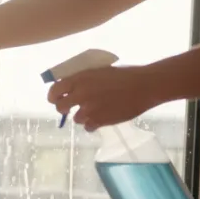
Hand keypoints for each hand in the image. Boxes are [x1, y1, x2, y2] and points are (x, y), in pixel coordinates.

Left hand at [46, 65, 163, 131]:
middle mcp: (81, 94)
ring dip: (83, 116)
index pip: (55, 90)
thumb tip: (70, 87)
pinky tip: (102, 117)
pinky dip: (93, 124)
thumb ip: (84, 79)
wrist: (146, 86)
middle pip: (60, 107)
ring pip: (76, 119)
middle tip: (69, 108)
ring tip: (95, 110)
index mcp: (80, 79)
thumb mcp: (101, 71)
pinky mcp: (100, 121)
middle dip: (64, 108)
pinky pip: (88, 127)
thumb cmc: (127, 74)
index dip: (53, 96)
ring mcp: (90, 109)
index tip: (56, 98)